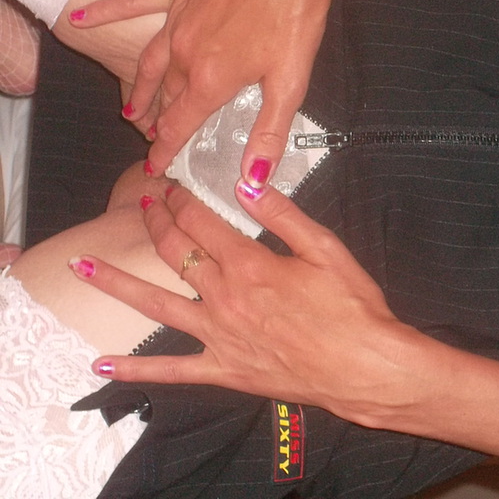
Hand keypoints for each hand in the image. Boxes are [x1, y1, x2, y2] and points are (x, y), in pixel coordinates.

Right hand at [69, 0, 357, 183]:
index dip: (166, 150)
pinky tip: (83, 16)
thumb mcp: (289, 84)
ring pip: (150, 62)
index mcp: (211, 80)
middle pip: (165, 96)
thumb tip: (255, 179)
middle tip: (152, 139)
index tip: (154, 167)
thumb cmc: (294, 18)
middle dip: (159, 122)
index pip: (180, 126)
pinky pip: (137, 4)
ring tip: (132, 108)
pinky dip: (108, 12)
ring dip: (141, 87)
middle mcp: (186, 53)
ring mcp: (179, 20)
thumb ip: (268, 134)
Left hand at [71, 182, 423, 421]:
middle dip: (154, 222)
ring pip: (155, 304)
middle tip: (140, 203)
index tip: (170, 185)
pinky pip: (172, 370)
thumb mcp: (326, 250)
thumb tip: (247, 183)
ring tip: (79, 265)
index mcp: (249, 264)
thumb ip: (283, 215)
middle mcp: (224, 297)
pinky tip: (101, 366)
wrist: (363, 367)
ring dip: (115, 282)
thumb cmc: (352, 309)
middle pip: (175, 253)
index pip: (202, 222)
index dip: (181, 200)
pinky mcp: (224, 369)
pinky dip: (137, 370)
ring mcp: (218, 336)